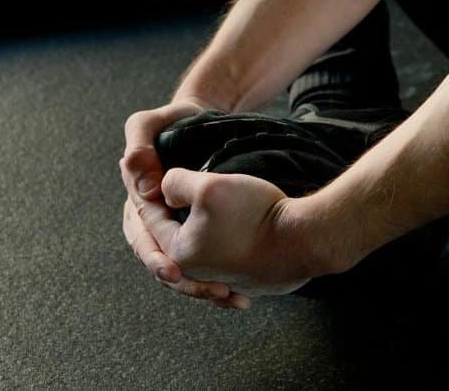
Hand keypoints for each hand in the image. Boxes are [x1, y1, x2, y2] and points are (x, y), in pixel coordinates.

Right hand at [120, 95, 244, 307]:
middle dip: (186, 282)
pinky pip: (203, 264)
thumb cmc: (174, 120)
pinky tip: (238, 292)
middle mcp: (152, 223)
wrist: (204, 123)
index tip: (173, 271)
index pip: (143, 239)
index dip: (156, 258)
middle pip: (165, 263)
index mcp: (137, 205)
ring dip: (203, 287)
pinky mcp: (197, 234)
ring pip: (184, 269)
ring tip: (229, 296)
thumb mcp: (148, 124)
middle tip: (211, 291)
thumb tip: (145, 187)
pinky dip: (217, 278)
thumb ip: (138, 146)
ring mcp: (175, 231)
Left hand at [149, 168, 316, 297]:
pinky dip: (217, 246)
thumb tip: (165, 190)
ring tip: (189, 210)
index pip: (150, 216)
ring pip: (198, 248)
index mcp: (178, 251)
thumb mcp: (209, 185)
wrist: (304, 240)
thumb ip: (176, 183)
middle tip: (161, 193)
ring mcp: (224, 278)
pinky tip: (220, 233)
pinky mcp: (248, 279)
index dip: (147, 189)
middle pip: (171, 236)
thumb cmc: (256, 214)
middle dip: (164, 213)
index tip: (144, 171)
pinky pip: (223, 261)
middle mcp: (197, 271)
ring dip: (191, 230)